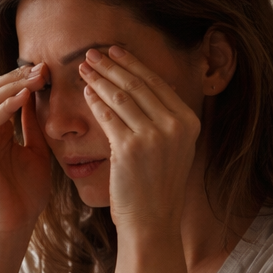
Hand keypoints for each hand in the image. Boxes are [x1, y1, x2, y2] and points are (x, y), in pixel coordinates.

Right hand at [0, 64, 54, 240]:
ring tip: (37, 77)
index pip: (3, 94)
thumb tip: (37, 97)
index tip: (48, 71)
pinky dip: (7, 107)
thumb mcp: (36, 150)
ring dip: (14, 86)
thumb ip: (32, 125)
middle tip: (44, 68)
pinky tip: (25, 97)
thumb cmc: (26, 193)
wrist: (15, 224)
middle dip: (18, 77)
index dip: (23, 79)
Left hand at [80, 46, 200, 239]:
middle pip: (138, 84)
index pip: (157, 83)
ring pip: (121, 97)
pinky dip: (96, 101)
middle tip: (92, 52)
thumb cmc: (157, 186)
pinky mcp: (129, 149)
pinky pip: (108, 117)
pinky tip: (86, 92)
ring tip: (84, 67)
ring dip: (100, 78)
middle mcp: (175, 126)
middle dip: (112, 65)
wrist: (152, 222)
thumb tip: (162, 83)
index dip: (133, 63)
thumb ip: (169, 117)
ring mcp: (153, 137)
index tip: (115, 51)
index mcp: (189, 122)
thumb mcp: (175, 148)